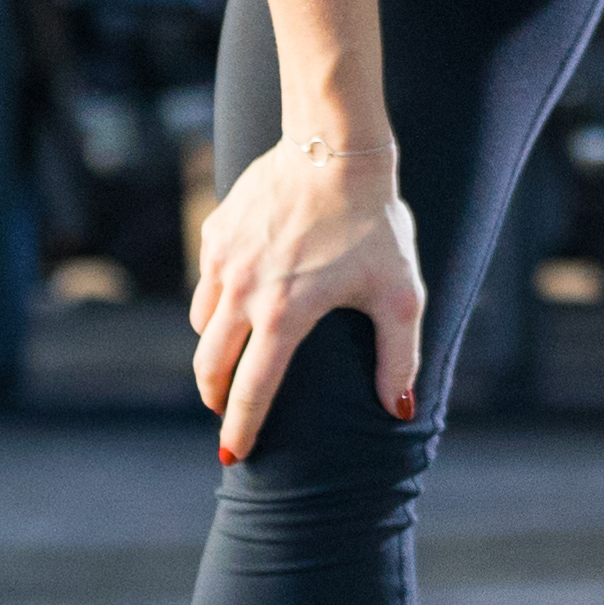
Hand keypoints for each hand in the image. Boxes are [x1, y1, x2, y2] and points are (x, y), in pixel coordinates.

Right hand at [189, 138, 420, 457]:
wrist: (335, 148)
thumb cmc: (374, 223)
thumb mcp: (400, 294)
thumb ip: (400, 358)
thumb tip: (398, 410)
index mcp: (284, 316)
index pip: (253, 391)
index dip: (242, 429)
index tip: (235, 456)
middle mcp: (243, 292)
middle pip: (210, 366)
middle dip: (216, 398)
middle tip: (227, 411)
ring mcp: (223, 260)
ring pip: (203, 323)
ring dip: (214, 349)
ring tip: (234, 356)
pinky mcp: (215, 232)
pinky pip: (206, 280)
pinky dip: (217, 300)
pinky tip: (239, 298)